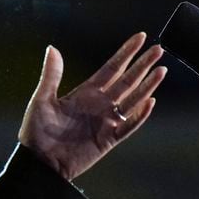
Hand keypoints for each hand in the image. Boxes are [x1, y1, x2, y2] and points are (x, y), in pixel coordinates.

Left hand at [18, 32, 166, 180]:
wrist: (40, 161)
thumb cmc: (37, 130)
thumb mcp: (42, 99)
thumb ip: (51, 75)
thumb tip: (52, 48)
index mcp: (85, 92)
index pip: (111, 68)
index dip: (126, 53)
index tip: (140, 38)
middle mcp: (99, 104)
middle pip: (127, 80)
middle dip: (142, 65)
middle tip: (158, 49)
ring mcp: (106, 121)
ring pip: (132, 100)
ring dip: (147, 85)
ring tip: (161, 70)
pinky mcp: (108, 139)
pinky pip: (129, 126)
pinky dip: (140, 115)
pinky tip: (150, 102)